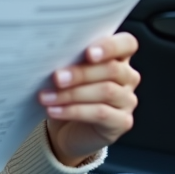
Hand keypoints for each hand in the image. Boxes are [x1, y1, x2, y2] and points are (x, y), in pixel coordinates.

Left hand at [38, 32, 139, 166]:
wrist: (67, 129)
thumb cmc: (67, 93)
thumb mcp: (68, 73)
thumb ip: (69, 61)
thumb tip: (50, 54)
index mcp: (118, 58)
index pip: (127, 44)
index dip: (110, 46)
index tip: (88, 52)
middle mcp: (128, 77)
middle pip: (113, 69)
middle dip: (81, 73)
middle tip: (57, 77)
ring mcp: (127, 100)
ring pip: (106, 92)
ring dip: (72, 94)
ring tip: (47, 97)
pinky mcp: (122, 122)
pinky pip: (101, 113)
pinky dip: (74, 111)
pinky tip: (54, 110)